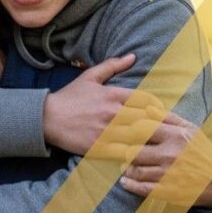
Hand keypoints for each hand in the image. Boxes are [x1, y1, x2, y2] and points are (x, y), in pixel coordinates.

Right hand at [43, 55, 164, 154]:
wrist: (46, 118)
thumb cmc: (69, 97)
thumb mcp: (90, 77)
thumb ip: (112, 65)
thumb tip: (132, 56)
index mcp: (113, 95)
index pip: (146, 101)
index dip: (158, 108)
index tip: (160, 114)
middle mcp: (112, 113)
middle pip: (146, 120)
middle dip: (157, 126)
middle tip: (165, 131)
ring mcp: (106, 131)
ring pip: (138, 138)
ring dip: (148, 141)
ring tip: (156, 144)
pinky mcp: (99, 147)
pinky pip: (124, 152)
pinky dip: (134, 154)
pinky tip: (139, 155)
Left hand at [118, 111, 211, 207]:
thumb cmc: (201, 151)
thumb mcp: (190, 129)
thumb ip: (167, 118)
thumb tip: (146, 107)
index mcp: (175, 136)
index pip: (140, 129)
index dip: (130, 131)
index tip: (129, 135)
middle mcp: (170, 154)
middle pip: (133, 151)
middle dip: (126, 152)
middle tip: (126, 153)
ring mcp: (168, 174)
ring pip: (135, 171)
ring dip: (127, 169)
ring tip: (127, 167)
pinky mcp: (167, 191)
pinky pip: (141, 188)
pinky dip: (129, 184)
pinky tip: (125, 181)